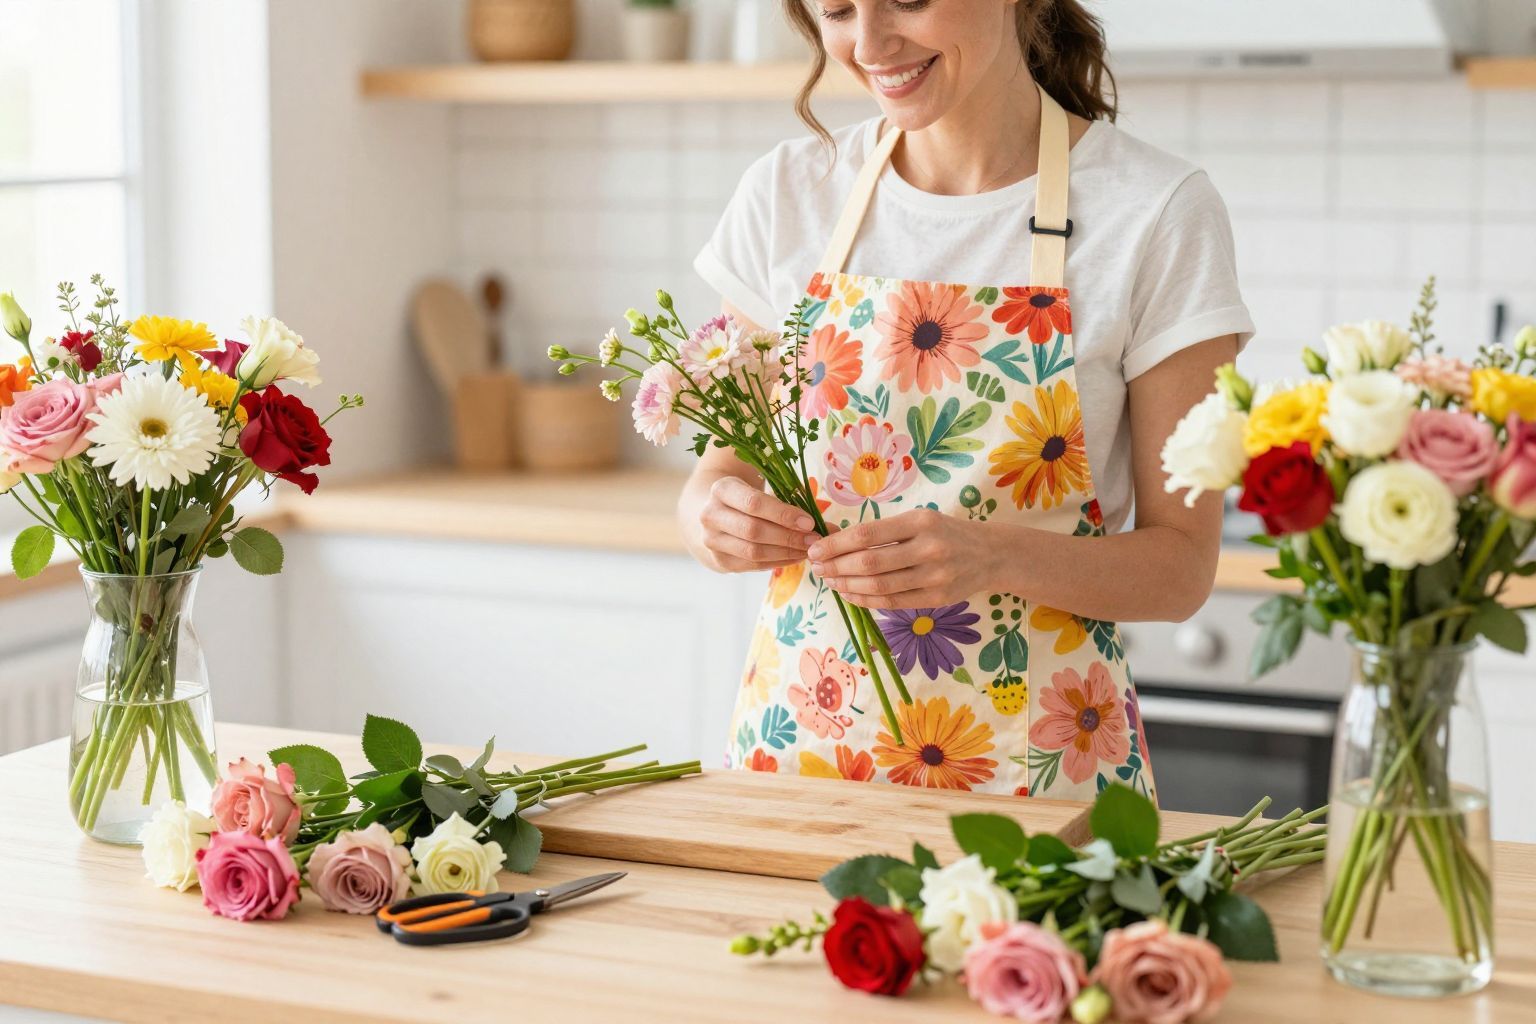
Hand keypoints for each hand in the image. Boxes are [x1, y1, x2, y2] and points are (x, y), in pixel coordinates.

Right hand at [695, 476, 818, 572]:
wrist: (716, 515)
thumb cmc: (746, 498)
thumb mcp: (759, 490)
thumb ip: (789, 502)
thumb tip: (828, 527)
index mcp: (722, 489)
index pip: (754, 503)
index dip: (783, 514)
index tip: (809, 522)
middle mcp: (711, 515)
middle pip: (753, 530)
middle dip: (788, 536)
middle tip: (813, 539)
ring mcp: (712, 540)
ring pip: (753, 551)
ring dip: (785, 552)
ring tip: (807, 549)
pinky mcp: (720, 560)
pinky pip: (753, 565)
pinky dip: (778, 562)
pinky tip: (794, 556)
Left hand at [806, 509, 997, 608]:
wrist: (991, 554)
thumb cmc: (946, 533)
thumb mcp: (920, 519)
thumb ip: (884, 530)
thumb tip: (836, 542)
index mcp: (920, 521)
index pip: (867, 534)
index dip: (836, 544)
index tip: (816, 549)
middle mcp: (929, 548)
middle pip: (869, 562)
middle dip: (836, 567)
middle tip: (817, 567)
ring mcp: (935, 576)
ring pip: (879, 586)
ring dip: (847, 586)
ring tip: (830, 581)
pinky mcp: (938, 599)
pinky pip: (893, 602)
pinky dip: (866, 600)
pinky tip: (850, 594)